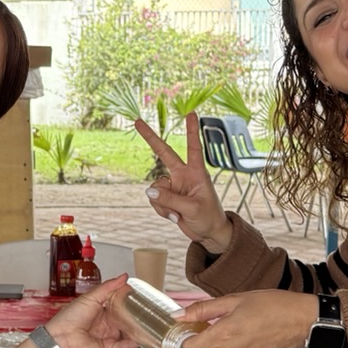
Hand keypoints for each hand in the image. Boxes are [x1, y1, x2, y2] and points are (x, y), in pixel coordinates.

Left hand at [44, 276, 142, 347]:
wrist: (61, 338)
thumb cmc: (69, 318)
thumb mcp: (91, 297)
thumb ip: (109, 287)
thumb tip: (123, 277)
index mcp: (102, 312)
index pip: (121, 307)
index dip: (131, 304)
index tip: (141, 299)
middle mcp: (107, 326)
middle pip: (128, 322)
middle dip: (137, 319)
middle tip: (147, 314)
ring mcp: (109, 338)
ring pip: (129, 336)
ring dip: (138, 333)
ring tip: (147, 327)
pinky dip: (133, 345)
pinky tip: (139, 339)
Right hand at [133, 113, 229, 251]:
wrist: (208, 233)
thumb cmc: (209, 218)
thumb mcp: (191, 209)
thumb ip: (170, 199)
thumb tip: (148, 191)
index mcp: (196, 173)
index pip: (193, 148)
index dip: (191, 131)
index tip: (191, 113)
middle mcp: (183, 175)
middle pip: (164, 153)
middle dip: (150, 137)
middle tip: (138, 121)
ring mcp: (174, 186)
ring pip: (155, 188)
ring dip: (162, 204)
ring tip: (177, 214)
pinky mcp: (167, 197)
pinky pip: (155, 200)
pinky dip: (161, 210)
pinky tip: (174, 217)